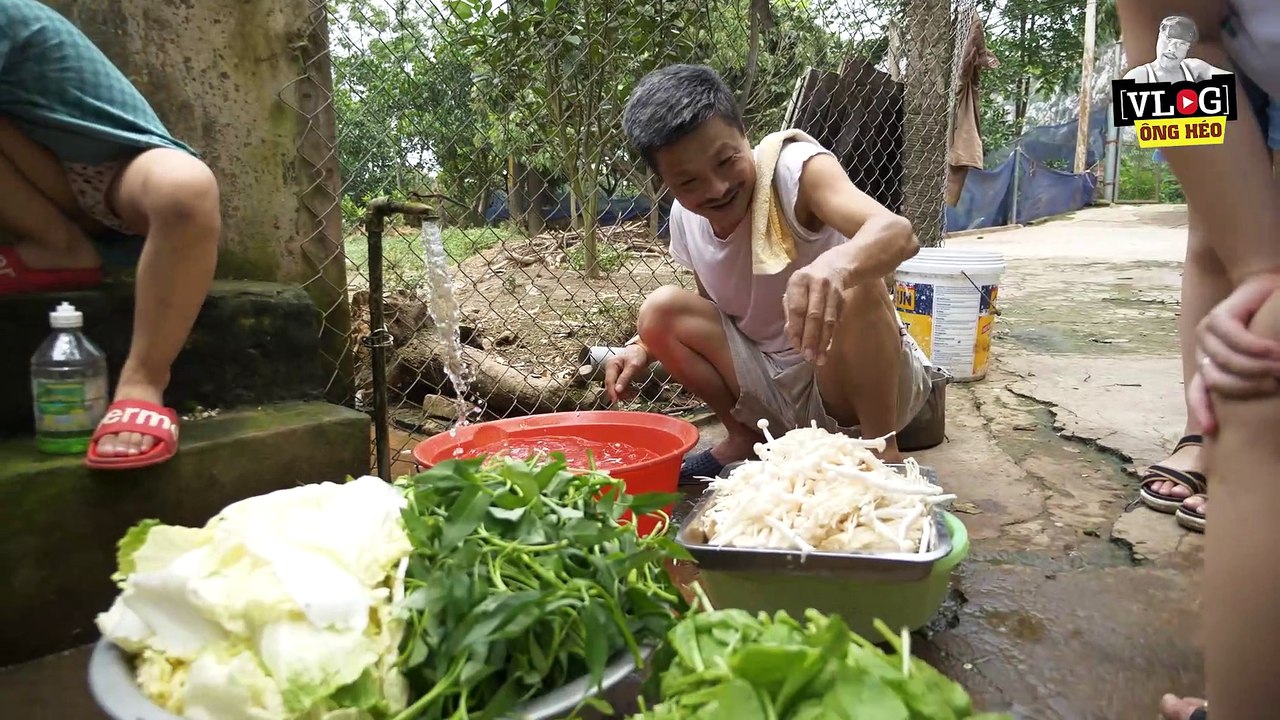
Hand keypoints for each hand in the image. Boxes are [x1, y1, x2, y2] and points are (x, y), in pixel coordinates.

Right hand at [603, 344, 649, 404]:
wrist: (643, 351)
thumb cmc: (638, 355)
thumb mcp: (633, 366)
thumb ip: (625, 378)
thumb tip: (618, 390)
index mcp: (611, 364)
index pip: (609, 381)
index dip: (611, 392)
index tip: (615, 401)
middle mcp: (610, 369)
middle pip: (611, 386)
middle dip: (620, 393)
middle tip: (631, 396)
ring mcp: (614, 373)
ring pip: (615, 388)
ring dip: (624, 393)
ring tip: (635, 393)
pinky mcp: (618, 377)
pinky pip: (620, 387)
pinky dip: (626, 391)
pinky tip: (634, 392)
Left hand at [784, 259, 849, 364]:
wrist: (836, 265)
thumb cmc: (808, 283)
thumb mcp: (794, 290)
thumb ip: (790, 312)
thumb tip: (792, 336)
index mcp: (799, 281)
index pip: (797, 308)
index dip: (796, 328)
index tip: (796, 346)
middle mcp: (817, 284)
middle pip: (814, 315)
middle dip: (811, 338)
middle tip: (808, 357)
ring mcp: (833, 291)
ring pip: (828, 320)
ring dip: (823, 341)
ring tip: (818, 358)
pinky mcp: (843, 299)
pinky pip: (837, 321)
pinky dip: (831, 336)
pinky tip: (826, 349)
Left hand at [1188, 273, 1279, 433]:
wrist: (1268, 288)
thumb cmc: (1271, 328)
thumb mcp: (1264, 359)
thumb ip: (1258, 377)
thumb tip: (1265, 399)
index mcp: (1209, 365)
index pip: (1198, 392)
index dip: (1202, 410)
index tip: (1212, 430)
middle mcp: (1203, 350)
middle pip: (1216, 380)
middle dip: (1247, 387)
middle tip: (1278, 385)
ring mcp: (1206, 332)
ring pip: (1227, 360)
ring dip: (1257, 367)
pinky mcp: (1218, 316)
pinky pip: (1236, 338)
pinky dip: (1257, 347)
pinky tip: (1275, 350)